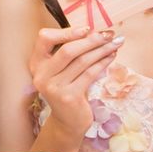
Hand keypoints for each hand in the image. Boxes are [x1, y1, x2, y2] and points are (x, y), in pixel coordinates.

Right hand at [30, 24, 121, 139]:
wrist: (68, 122)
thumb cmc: (68, 90)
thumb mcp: (62, 70)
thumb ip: (70, 53)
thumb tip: (96, 32)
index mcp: (37, 63)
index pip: (44, 38)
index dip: (66, 31)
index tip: (87, 29)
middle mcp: (41, 75)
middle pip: (68, 50)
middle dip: (92, 40)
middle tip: (109, 34)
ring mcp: (54, 87)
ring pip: (81, 61)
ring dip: (102, 50)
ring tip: (116, 43)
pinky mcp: (69, 97)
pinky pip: (90, 74)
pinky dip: (103, 62)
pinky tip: (112, 56)